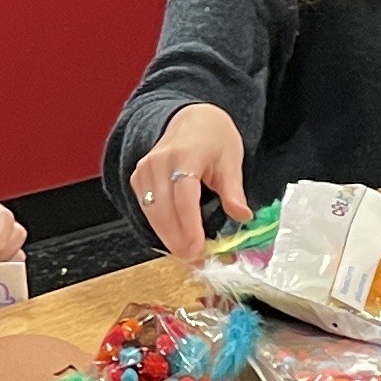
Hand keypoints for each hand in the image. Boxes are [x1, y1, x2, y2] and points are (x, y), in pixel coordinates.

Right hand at [127, 103, 250, 258]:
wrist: (192, 119)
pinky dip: (160, 227)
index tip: (197, 249)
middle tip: (195, 261)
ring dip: (168, 237)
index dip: (188, 225)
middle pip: (163, 208)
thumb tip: (243, 216)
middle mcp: (159, 162)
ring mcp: (145, 170)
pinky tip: (175, 240)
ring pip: (151, 212)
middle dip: (177, 239)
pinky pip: (146, 208)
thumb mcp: (231, 160)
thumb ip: (233, 191)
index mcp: (185, 155)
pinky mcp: (138, 178)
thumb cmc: (214, 139)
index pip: (183, 196)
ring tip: (187, 255)